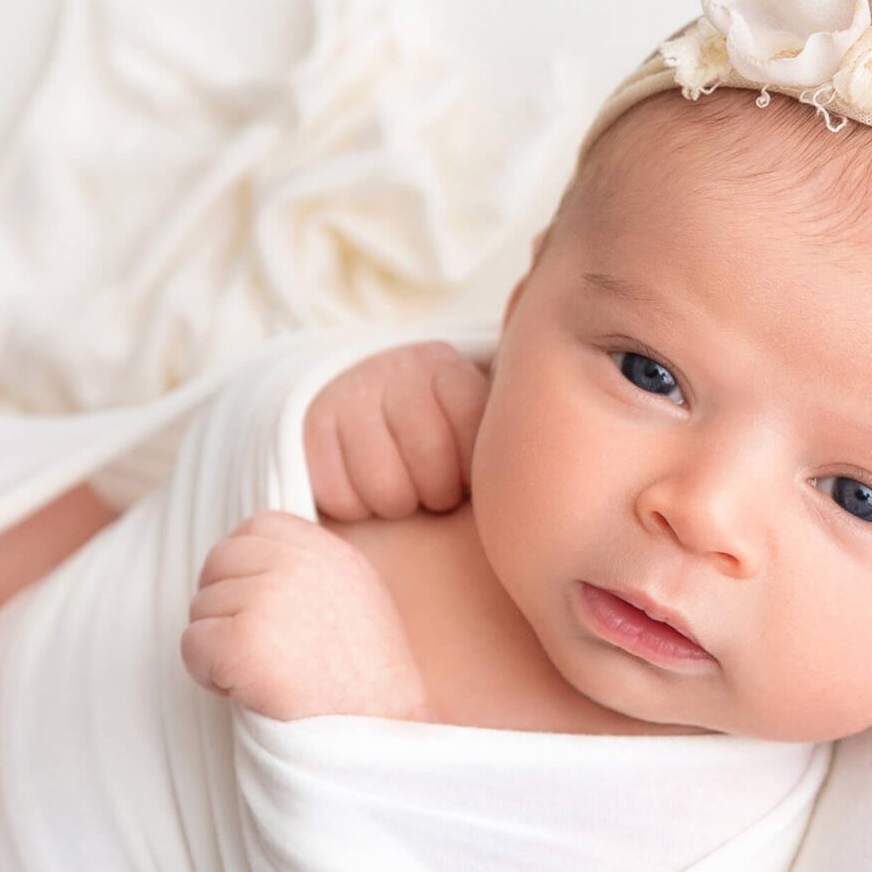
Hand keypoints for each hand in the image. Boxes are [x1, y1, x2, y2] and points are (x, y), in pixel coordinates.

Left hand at [180, 511, 432, 721]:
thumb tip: (247, 560)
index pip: (253, 529)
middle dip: (224, 608)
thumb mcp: (354, 598)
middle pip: (217, 562)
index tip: (262, 613)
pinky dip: (209, 676)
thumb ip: (307, 569)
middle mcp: (296, 564)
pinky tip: (250, 691)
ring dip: (219, 647)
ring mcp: (268, 598)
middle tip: (260, 651)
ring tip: (266, 676)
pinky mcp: (242, 642)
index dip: (244, 572)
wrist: (379, 735)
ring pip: (200, 608)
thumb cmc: (365, 682)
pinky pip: (192, 646)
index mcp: (325, 551)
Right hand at [303, 341, 489, 522]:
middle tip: (426, 482)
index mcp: (444, 366)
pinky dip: (352, 505)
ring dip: (394, 504)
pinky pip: (342, 499)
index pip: (477, 451)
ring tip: (395, 481)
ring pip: (389, 496)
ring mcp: (348, 395)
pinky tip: (358, 481)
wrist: (345, 385)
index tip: (463, 474)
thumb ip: (505, 426)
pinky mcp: (307, 426)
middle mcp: (395, 369)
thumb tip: (564, 455)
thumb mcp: (466, 410)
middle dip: (434, 496)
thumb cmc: (426, 421)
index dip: (470, 479)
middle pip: (435, 481)